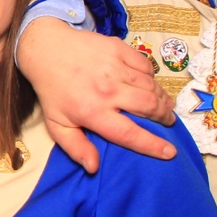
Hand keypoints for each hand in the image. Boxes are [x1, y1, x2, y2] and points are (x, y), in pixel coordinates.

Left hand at [16, 18, 175, 172]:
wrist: (46, 48)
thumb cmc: (53, 90)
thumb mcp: (57, 124)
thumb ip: (76, 147)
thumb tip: (93, 167)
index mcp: (92, 112)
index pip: (130, 134)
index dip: (153, 145)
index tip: (170, 153)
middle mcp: (107, 90)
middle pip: (149, 107)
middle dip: (164, 117)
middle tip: (168, 122)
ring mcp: (115, 67)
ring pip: (151, 86)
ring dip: (162, 98)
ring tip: (164, 106)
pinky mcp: (119, 49)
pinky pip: (146, 65)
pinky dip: (151, 76)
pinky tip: (149, 83)